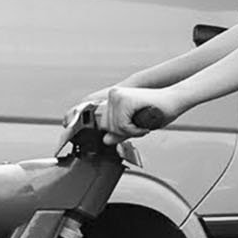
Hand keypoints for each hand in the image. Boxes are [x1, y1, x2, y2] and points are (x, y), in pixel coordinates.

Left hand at [59, 86, 183, 148]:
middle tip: (140, 126)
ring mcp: (115, 97)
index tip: (62, 125)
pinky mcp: (121, 99)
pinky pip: (122, 124)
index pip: (94, 116)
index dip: (76, 119)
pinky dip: (133, 128)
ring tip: (144, 122)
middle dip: (123, 132)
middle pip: (105, 126)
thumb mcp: (137, 125)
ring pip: (113, 127)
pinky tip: (143, 121)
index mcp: (113, 101)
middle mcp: (111, 97)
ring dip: (130, 130)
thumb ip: (120, 132)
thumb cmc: (159, 111)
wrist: (174, 98)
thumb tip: (105, 140)